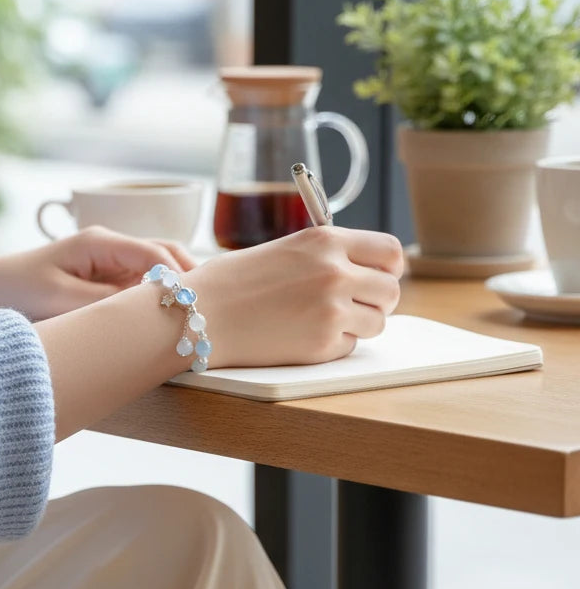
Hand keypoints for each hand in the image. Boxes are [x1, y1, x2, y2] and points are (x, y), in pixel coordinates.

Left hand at [0, 228, 197, 329]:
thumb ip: (106, 305)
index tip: (197, 307)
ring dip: (173, 296)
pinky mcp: (102, 284)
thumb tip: (149, 309)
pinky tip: (163, 327)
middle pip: (166, 258)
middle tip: (208, 316)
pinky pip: (137, 291)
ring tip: (192, 324)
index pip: (157, 255)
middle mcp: (109, 249)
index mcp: (101, 242)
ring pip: (156, 275)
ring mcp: (108, 266)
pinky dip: (153, 305)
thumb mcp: (60, 302)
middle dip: (189, 283)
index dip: (182, 280)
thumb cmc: (14, 291)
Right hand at [186, 226, 403, 367]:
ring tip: (320, 322)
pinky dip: (332, 345)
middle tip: (353, 308)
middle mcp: (335, 273)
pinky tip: (300, 336)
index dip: (387, 269)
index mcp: (326, 241)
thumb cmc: (231, 282)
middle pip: (391, 292)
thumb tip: (364, 273)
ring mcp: (331, 311)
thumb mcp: (285, 250)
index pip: (390, 252)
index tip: (376, 278)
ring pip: (377, 323)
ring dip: (357, 326)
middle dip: (377, 302)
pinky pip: (349, 347)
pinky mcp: (321, 345)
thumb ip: (326, 256)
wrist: (197, 315)